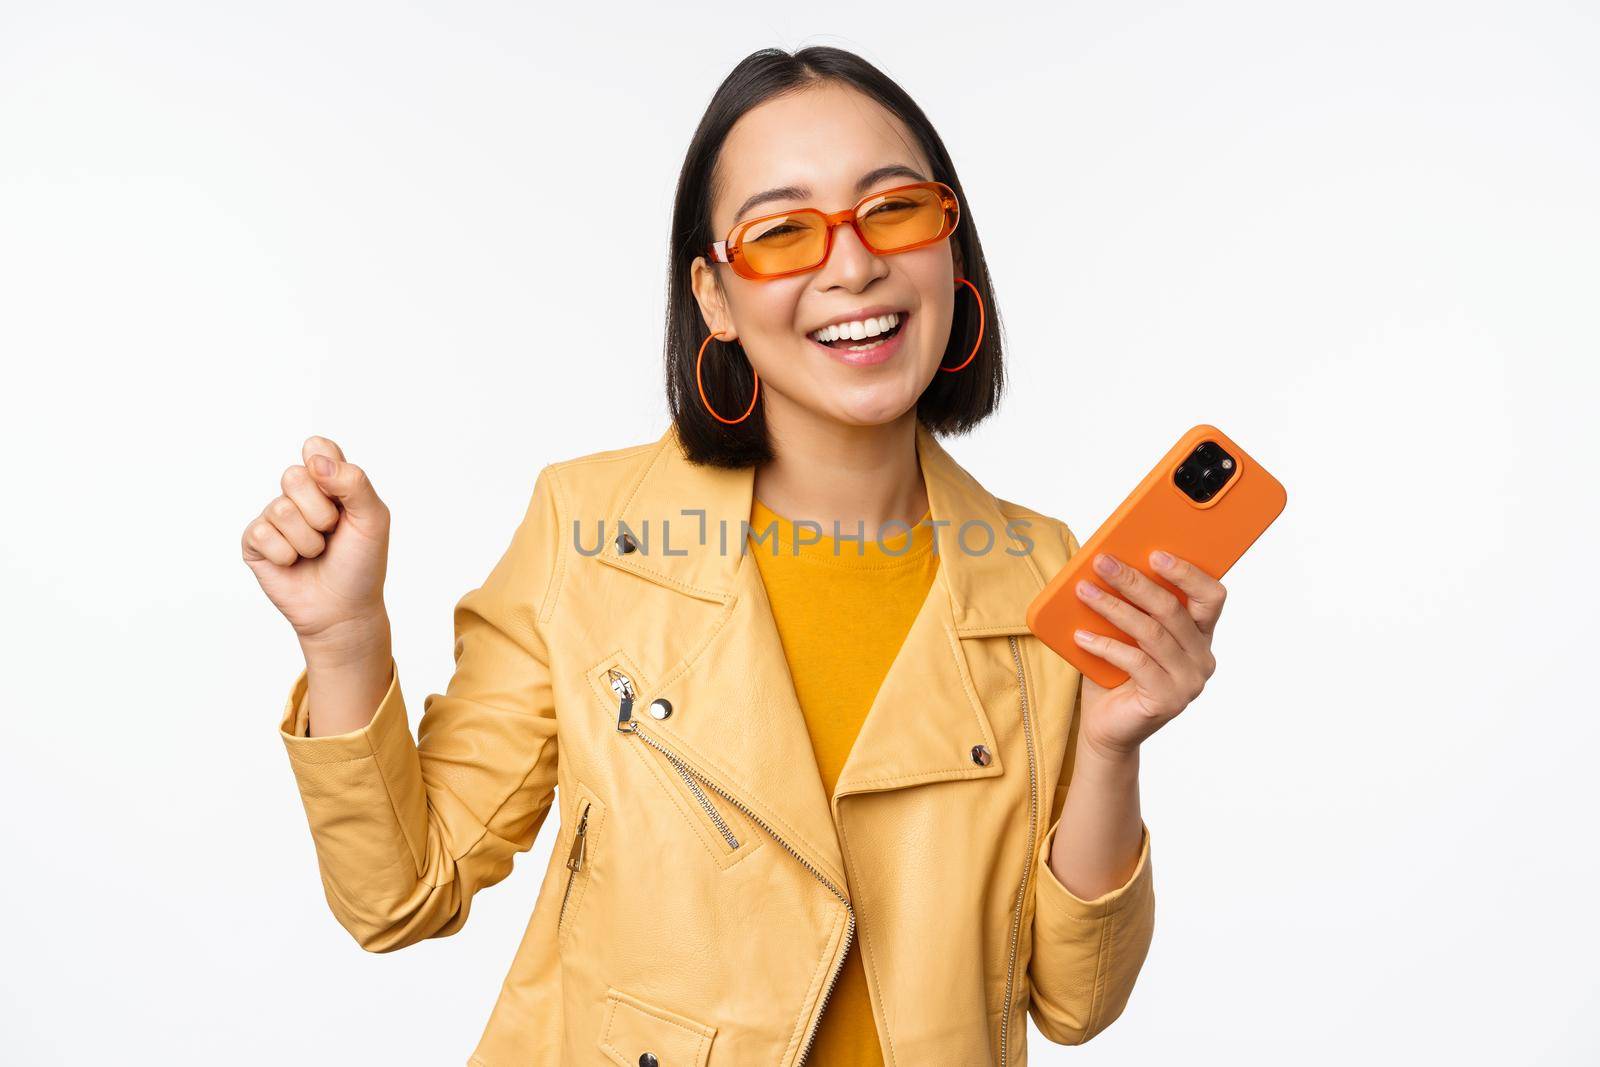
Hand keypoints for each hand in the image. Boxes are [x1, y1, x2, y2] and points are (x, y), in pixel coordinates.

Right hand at [240, 436, 391, 656]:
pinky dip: (286, 555)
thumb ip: (354, 483)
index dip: (324, 465)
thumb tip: (315, 461)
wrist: (344, 609)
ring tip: (317, 553)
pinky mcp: (255, 541)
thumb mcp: (373, 520)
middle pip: (293, 476)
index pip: (317, 447)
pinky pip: (262, 534)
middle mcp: (299, 494)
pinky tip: (295, 564)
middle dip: (321, 512)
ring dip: (308, 540)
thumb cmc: (361, 563)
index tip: (339, 492)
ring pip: (280, 509)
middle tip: (332, 532)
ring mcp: (274, 516)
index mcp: (329, 481)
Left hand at [1070, 550, 1226, 760]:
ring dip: (1113, 608)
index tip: (1155, 552)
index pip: (1211, 596)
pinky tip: (1080, 635)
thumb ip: (1129, 604)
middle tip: (1103, 563)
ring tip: (1083, 591)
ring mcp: (1189, 682)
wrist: (1106, 727)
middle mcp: (1202, 657)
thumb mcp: (1123, 633)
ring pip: (1152, 632)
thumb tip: (1108, 561)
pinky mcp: (1168, 700)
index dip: (1186, 572)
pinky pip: (1136, 662)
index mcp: (1200, 635)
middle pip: (1173, 609)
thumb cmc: (1114, 673)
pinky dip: (1105, 646)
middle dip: (1135, 581)